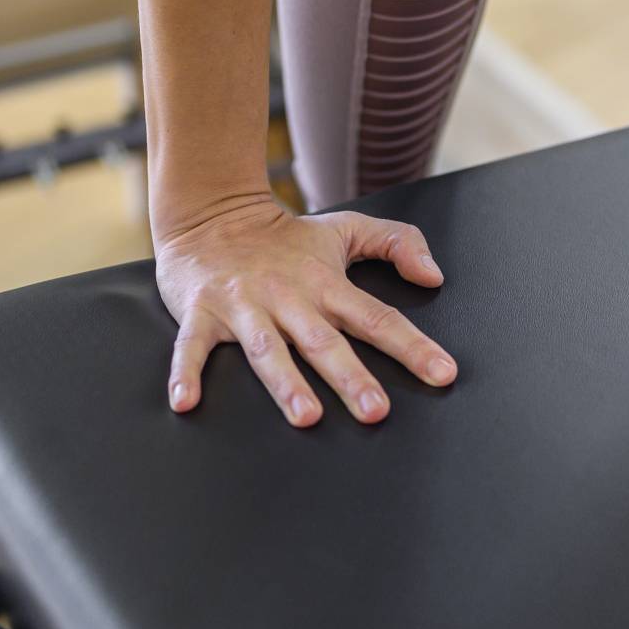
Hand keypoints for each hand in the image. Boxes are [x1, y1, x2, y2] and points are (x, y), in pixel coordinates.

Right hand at [154, 198, 457, 426]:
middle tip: (376, 410)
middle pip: (324, 342)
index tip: (442, 373)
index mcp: (326, 284)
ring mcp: (244, 306)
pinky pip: (193, 346)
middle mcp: (289, 298)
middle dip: (351, 376)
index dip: (412, 346)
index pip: (377, 317)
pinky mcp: (202, 312)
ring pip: (267, 348)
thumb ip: (397, 242)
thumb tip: (434, 275)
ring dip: (285, 382)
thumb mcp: (345, 228)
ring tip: (305, 416)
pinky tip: (186, 401)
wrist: (212, 212)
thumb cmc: (283, 237)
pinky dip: (186, 372)